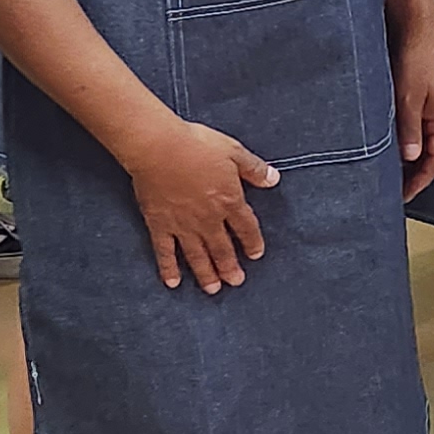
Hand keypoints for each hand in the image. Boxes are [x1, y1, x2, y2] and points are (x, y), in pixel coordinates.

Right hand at [127, 114, 276, 292]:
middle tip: (236, 282)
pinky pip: (165, 252)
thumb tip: (274, 179)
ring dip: (207, 274)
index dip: (252, 242)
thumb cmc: (197, 145)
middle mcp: (208, 219)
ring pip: (198, 256)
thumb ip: (254, 169)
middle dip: (231, 267)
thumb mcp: (233, 151)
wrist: (159, 147)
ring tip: (214, 289)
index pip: (246, 227)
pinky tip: (173, 282)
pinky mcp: (160, 224)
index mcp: (229, 200)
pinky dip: (169, 268)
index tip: (255, 255)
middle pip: (222, 249)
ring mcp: (183, 225)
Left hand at [392, 26, 433, 198]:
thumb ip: (409, 128)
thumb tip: (411, 158)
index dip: (420, 180)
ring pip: (422, 141)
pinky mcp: (422, 98)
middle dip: (414, 174)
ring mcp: (433, 107)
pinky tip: (389, 144)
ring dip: (408, 158)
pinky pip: (416, 128)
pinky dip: (404, 141)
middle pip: (431, 154)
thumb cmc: (415, 60)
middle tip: (393, 191)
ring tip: (388, 173)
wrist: (416, 28)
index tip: (404, 196)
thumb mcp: (408, 96)